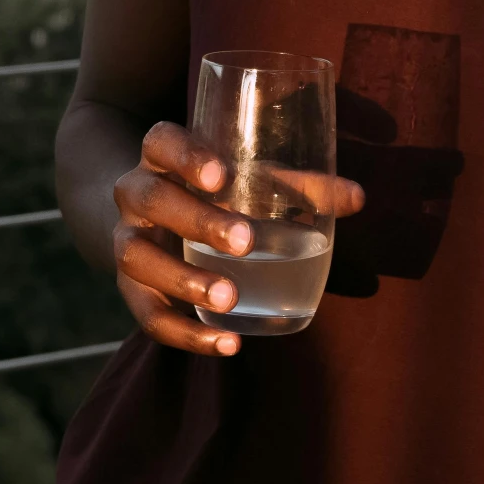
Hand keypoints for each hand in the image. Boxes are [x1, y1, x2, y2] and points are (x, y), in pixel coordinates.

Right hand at [112, 121, 362, 355]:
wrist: (155, 220)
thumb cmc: (219, 191)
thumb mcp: (252, 179)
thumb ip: (301, 186)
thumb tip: (357, 198)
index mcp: (162, 157)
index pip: (160, 141)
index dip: (186, 156)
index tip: (223, 175)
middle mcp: (136, 194)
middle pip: (152, 200)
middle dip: (197, 221)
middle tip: (245, 242)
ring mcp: (126, 241)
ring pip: (137, 258)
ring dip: (184, 279)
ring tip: (229, 296)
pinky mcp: (132, 289)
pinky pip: (148, 315)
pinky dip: (186, 333)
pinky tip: (227, 342)